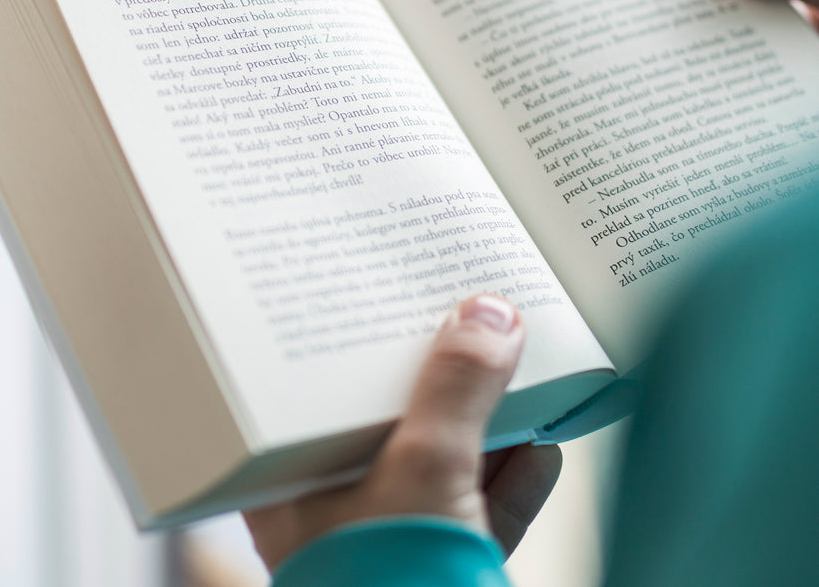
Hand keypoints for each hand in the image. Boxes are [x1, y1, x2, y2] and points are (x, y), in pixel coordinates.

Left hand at [244, 295, 561, 570]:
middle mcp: (345, 504)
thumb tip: (488, 313)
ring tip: (518, 363)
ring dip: (490, 416)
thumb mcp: (424, 470)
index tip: (396, 291)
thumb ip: (457, 387)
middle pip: (397, 415)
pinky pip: (486, 505)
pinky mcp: (452, 561)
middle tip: (469, 314)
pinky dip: (519, 474)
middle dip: (445, 371)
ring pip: (449, 457)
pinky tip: (546, 443)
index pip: (325, 386)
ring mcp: (401, 534)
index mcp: (304, 479)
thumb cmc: (394, 585)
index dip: (361, 337)